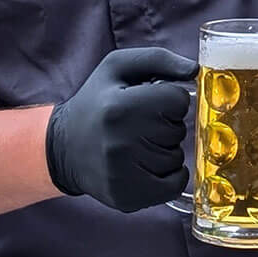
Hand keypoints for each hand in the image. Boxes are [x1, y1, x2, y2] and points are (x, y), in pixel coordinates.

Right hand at [44, 47, 197, 211]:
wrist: (63, 148)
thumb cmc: (96, 103)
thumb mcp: (118, 67)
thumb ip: (159, 59)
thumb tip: (194, 71)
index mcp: (119, 107)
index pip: (177, 100)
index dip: (167, 100)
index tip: (148, 103)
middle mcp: (120, 142)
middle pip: (177, 131)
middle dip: (165, 126)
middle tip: (138, 125)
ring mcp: (123, 174)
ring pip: (176, 158)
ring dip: (165, 151)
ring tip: (137, 145)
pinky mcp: (127, 197)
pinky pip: (174, 186)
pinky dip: (170, 176)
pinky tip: (148, 165)